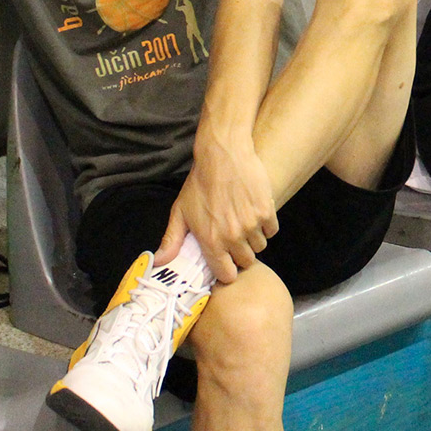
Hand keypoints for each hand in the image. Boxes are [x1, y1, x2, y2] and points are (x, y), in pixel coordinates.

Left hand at [157, 129, 278, 283]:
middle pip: (246, 261)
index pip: (227, 275)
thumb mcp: (180, 211)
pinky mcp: (266, 211)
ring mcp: (252, 225)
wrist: (223, 154)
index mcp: (211, 242)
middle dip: (240, 254)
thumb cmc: (200, 183)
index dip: (226, 270)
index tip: (225, 261)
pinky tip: (254, 214)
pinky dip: (265, 226)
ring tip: (243, 224)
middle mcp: (233, 237)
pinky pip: (271, 231)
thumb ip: (171, 240)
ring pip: (260, 246)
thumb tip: (159, 262)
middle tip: (234, 239)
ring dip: (253, 239)